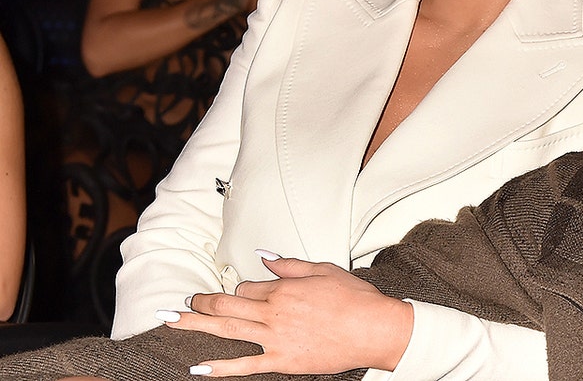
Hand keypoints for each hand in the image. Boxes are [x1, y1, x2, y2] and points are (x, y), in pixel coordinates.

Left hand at [161, 253, 412, 376]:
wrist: (374, 328)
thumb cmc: (355, 298)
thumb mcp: (325, 270)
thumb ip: (290, 264)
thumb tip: (264, 253)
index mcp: (283, 289)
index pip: (248, 285)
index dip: (241, 287)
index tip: (241, 291)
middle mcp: (272, 312)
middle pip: (226, 304)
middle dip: (200, 303)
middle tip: (180, 304)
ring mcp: (274, 338)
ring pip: (226, 329)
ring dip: (196, 324)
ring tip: (171, 322)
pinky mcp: (282, 361)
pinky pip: (244, 365)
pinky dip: (219, 367)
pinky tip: (197, 366)